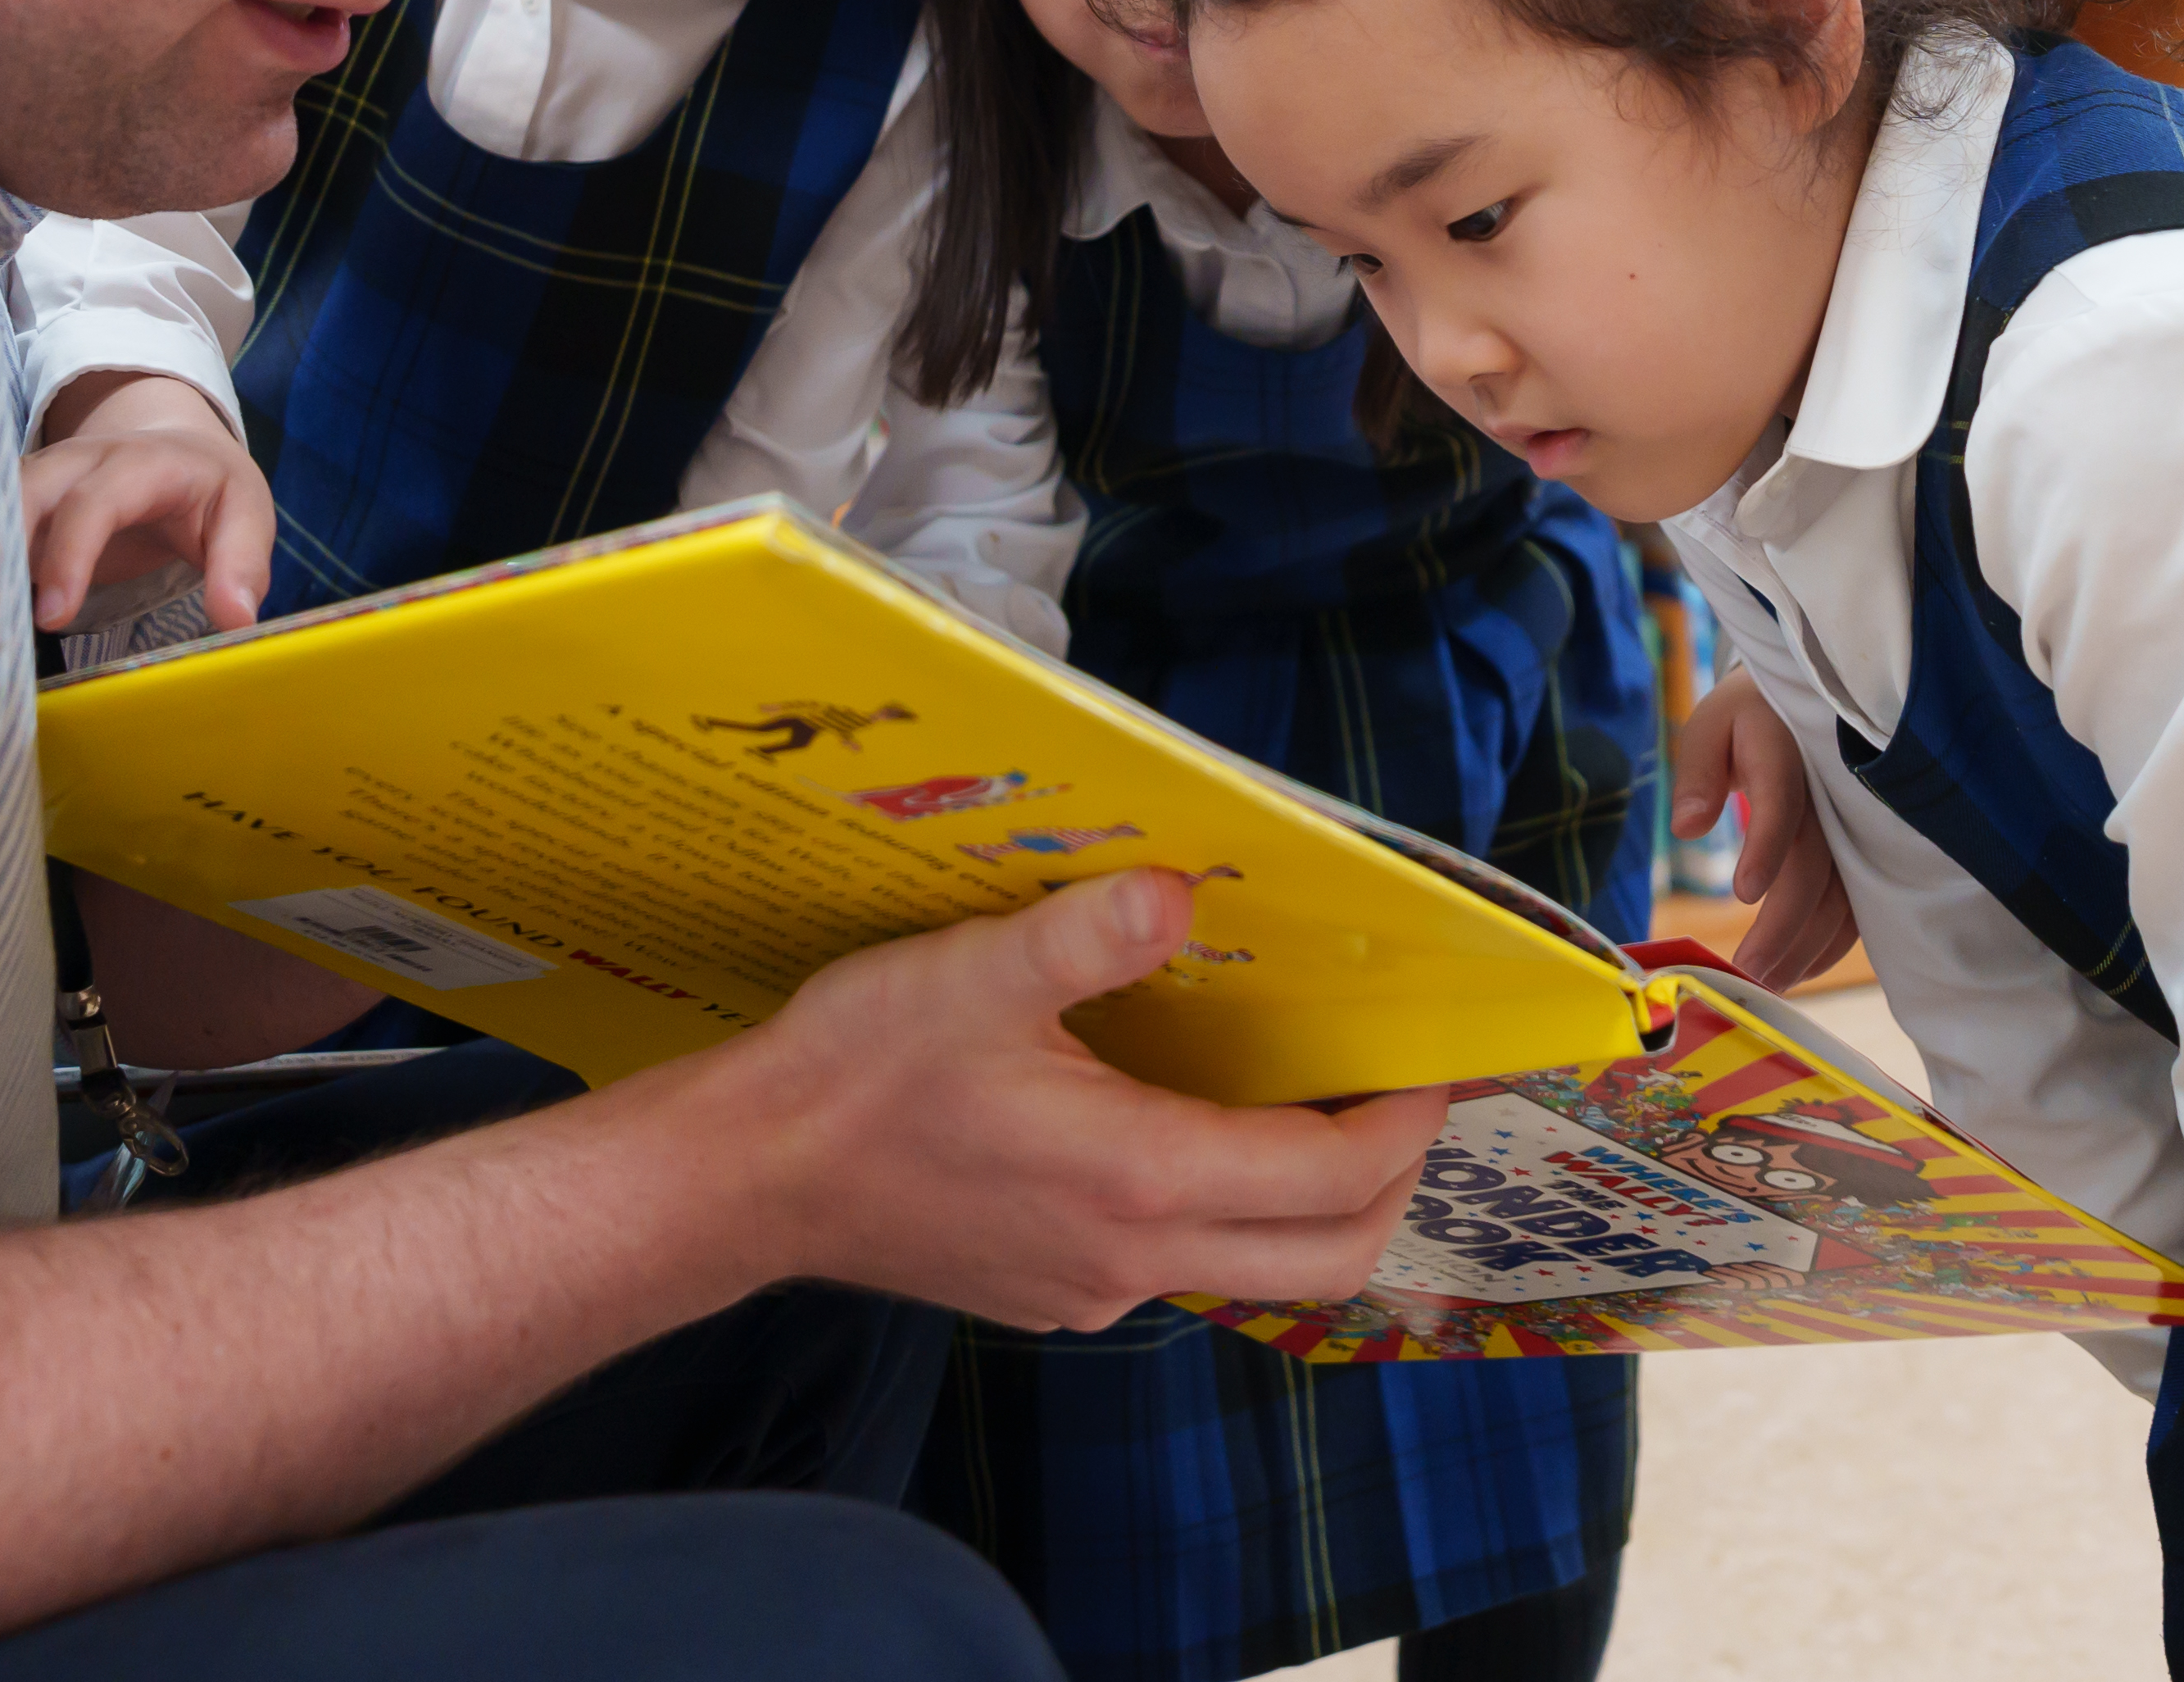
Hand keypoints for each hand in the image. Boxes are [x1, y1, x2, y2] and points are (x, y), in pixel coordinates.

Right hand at [21, 371, 275, 634]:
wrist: (178, 450)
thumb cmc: (211, 490)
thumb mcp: (246, 516)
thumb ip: (242, 565)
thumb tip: (236, 620)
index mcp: (137, 462)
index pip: (92, 503)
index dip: (68, 557)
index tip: (54, 617)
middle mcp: (76, 461)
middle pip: (22, 492)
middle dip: (1, 550)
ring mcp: (40, 477)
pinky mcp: (19, 501)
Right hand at [683, 869, 1449, 1332]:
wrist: (750, 1177)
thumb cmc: (858, 1072)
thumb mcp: (972, 973)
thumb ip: (1086, 934)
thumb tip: (1179, 890)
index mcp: (1139, 1181)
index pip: (1330, 1181)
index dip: (1402, 1125)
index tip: (1433, 1065)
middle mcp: (1134, 1260)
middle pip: (1328, 1258)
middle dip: (1389, 1181)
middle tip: (1402, 1096)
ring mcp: (1094, 1291)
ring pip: (1257, 1269)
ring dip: (1311, 1201)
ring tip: (1314, 1103)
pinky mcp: (1053, 1293)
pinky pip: (1181, 1266)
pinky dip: (1228, 1211)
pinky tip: (1191, 1131)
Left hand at [1673, 662, 1861, 988]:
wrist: (1811, 702)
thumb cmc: (1748, 720)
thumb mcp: (1712, 727)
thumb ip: (1699, 773)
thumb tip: (1687, 827)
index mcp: (1788, 751)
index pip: (1782, 801)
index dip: (1767, 846)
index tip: (1743, 893)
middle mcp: (1832, 792)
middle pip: (1815, 865)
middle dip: (1783, 925)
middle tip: (1748, 971)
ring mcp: (1856, 824)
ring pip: (1843, 894)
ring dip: (1808, 946)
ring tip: (1770, 983)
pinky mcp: (1865, 849)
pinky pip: (1858, 902)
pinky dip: (1834, 941)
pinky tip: (1802, 969)